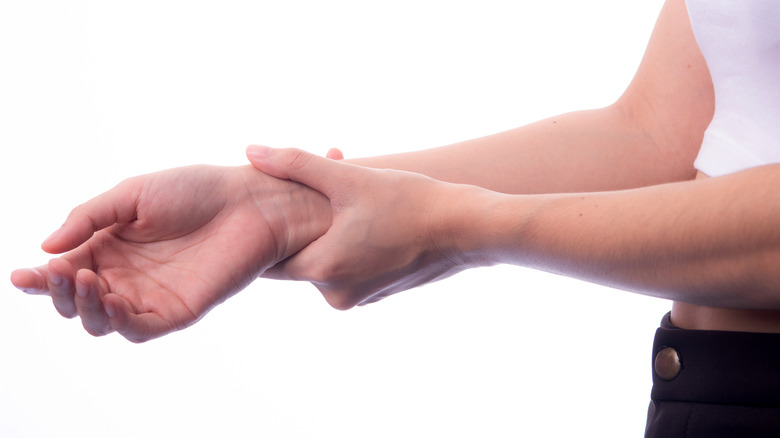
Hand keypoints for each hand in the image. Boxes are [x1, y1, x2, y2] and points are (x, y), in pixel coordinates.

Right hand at [11, 165, 329, 341]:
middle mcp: (125, 276)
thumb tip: (44, 248)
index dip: (41, 276)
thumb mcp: (132, 194)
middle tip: (57, 272)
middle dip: (58, 291)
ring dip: (83, 305)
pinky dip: (117, 320)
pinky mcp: (178, 311)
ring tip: (84, 277)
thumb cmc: (194, 189)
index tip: (20, 274)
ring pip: (100, 320)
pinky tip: (110, 299)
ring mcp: (150, 296)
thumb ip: (89, 217)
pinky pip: (138, 327)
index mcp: (109, 247)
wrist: (248, 200)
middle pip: (77, 300)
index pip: (65, 270)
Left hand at [247, 145, 473, 308]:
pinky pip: (351, 266)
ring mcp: (360, 297)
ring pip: (329, 258)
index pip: (270, 257)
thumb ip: (296, 164)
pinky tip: (371, 214)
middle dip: (307, 218)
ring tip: (354, 190)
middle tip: (324, 180)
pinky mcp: (379, 293)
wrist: (467, 229)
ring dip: (332, 227)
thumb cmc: (410, 201)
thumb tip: (250, 152)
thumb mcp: (349, 177)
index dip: (270, 226)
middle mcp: (337, 294)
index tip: (272, 201)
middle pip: (302, 254)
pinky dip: (352, 243)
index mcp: (323, 269)